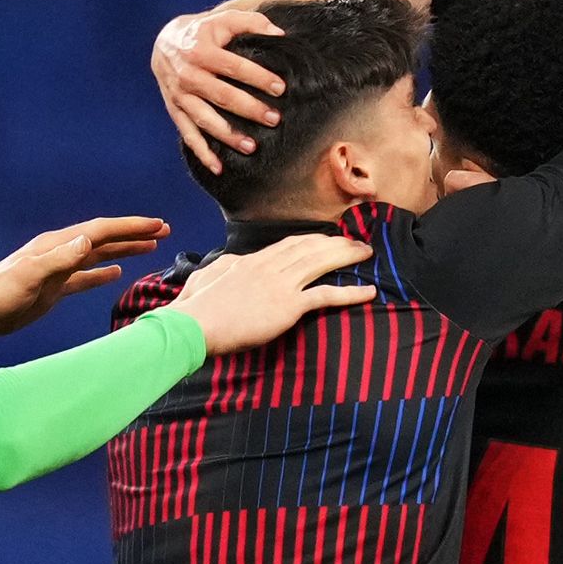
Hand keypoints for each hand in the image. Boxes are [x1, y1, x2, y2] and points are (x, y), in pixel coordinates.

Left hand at [0, 217, 169, 342]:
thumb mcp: (29, 275)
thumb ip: (59, 259)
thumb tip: (87, 241)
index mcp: (56, 245)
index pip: (100, 230)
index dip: (130, 227)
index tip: (156, 224)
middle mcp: (59, 252)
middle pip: (104, 238)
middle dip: (133, 233)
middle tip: (163, 230)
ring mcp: (57, 270)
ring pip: (98, 255)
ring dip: (123, 250)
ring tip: (150, 245)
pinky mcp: (53, 288)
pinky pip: (84, 277)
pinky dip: (102, 273)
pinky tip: (116, 274)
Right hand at [153, 5, 287, 170]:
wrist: (164, 42)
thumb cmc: (203, 32)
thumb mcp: (223, 19)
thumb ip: (251, 22)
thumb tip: (280, 34)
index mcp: (201, 51)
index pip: (234, 66)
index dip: (258, 77)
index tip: (280, 88)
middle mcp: (188, 75)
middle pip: (222, 96)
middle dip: (249, 109)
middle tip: (274, 119)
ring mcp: (180, 95)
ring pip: (205, 120)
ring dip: (228, 135)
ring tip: (252, 147)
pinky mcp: (175, 110)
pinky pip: (188, 135)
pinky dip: (202, 153)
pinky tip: (218, 167)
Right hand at [172, 235, 375, 355]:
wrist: (193, 325)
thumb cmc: (195, 308)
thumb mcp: (207, 277)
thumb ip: (225, 267)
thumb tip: (234, 263)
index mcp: (251, 261)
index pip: (289, 244)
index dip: (313, 239)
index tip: (328, 238)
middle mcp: (269, 267)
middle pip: (310, 247)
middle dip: (336, 242)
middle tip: (357, 242)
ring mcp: (280, 284)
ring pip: (321, 263)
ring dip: (347, 256)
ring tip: (366, 254)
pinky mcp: (287, 306)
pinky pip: (325, 295)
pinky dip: (350, 293)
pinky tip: (369, 292)